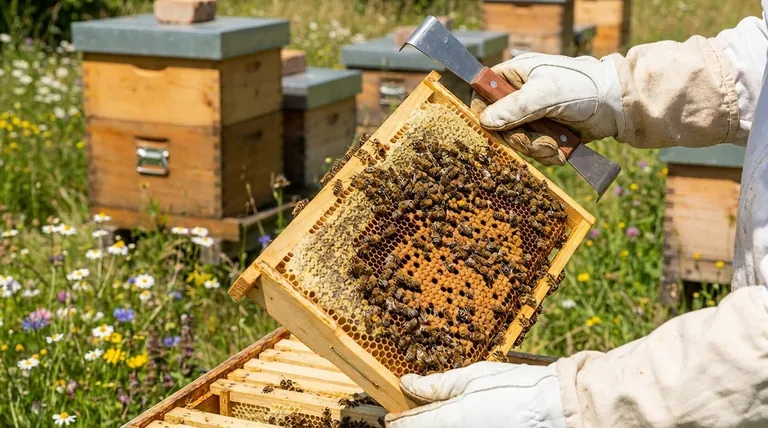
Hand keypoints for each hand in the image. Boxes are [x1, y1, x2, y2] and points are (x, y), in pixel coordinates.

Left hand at [385, 361, 565, 427]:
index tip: (392, 415)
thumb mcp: (472, 377)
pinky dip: (456, 427)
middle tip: (416, 414)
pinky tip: (463, 419)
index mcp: (448, 421)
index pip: (409, 425)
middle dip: (416, 424)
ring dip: (436, 425)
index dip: (397, 419)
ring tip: (449, 413)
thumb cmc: (517, 389)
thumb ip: (437, 384)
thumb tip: (409, 382)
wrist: (554, 410)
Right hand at [471, 52, 623, 165]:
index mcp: (516, 75)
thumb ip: (514, 108)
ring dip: (535, 149)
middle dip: (519, 138)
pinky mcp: (544, 133)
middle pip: (499, 125)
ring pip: (516, 141)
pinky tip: (560, 150)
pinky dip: (546, 154)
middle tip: (540, 140)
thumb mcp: (545, 95)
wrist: (616, 106)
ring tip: (556, 146)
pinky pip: (532, 150)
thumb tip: (485, 121)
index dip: (484, 111)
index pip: (483, 91)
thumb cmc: (582, 88)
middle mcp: (520, 95)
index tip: (493, 127)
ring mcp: (532, 116)